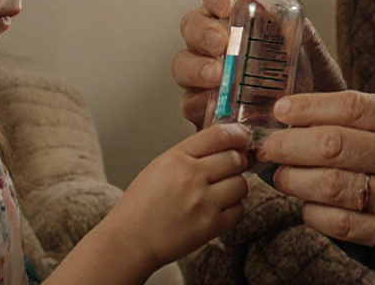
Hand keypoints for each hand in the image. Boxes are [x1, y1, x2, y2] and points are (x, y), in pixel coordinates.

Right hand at [108, 124, 252, 273]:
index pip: (220, 135)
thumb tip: (226, 144)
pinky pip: (240, 210)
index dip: (238, 134)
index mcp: (177, 158)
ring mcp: (203, 202)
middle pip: (236, 159)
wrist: (131, 240)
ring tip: (219, 191)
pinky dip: (233, 208)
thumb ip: (192, 152)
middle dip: (236, 162)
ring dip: (235, 186)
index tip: (243, 137)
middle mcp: (192, 177)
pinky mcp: (211, 226)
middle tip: (229, 168)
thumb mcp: (161, 165)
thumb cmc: (142, 204)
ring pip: (241, 184)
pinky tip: (218, 208)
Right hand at [174, 0, 344, 128]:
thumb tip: (287, 18)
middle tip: (222, 44)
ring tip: (217, 76)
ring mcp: (207, 76)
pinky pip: (189, 103)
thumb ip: (305, 36)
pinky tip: (216, 105)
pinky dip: (199, 103)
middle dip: (203, 32)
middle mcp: (218, 43)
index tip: (226, 4)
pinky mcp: (205, 109)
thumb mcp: (316, 57)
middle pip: (192, 25)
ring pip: (183, 63)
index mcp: (241, 19)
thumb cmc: (313, 84)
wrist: (315, 126)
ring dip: (196, 67)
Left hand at [258, 91, 374, 283]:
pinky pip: (343, 223)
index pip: (352, 106)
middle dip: (289, 144)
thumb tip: (322, 114)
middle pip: (333, 144)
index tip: (281, 110)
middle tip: (266, 146)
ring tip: (279, 176)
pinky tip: (306, 206)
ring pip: (332, 185)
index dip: (308, 107)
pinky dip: (315, 213)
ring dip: (295, 180)